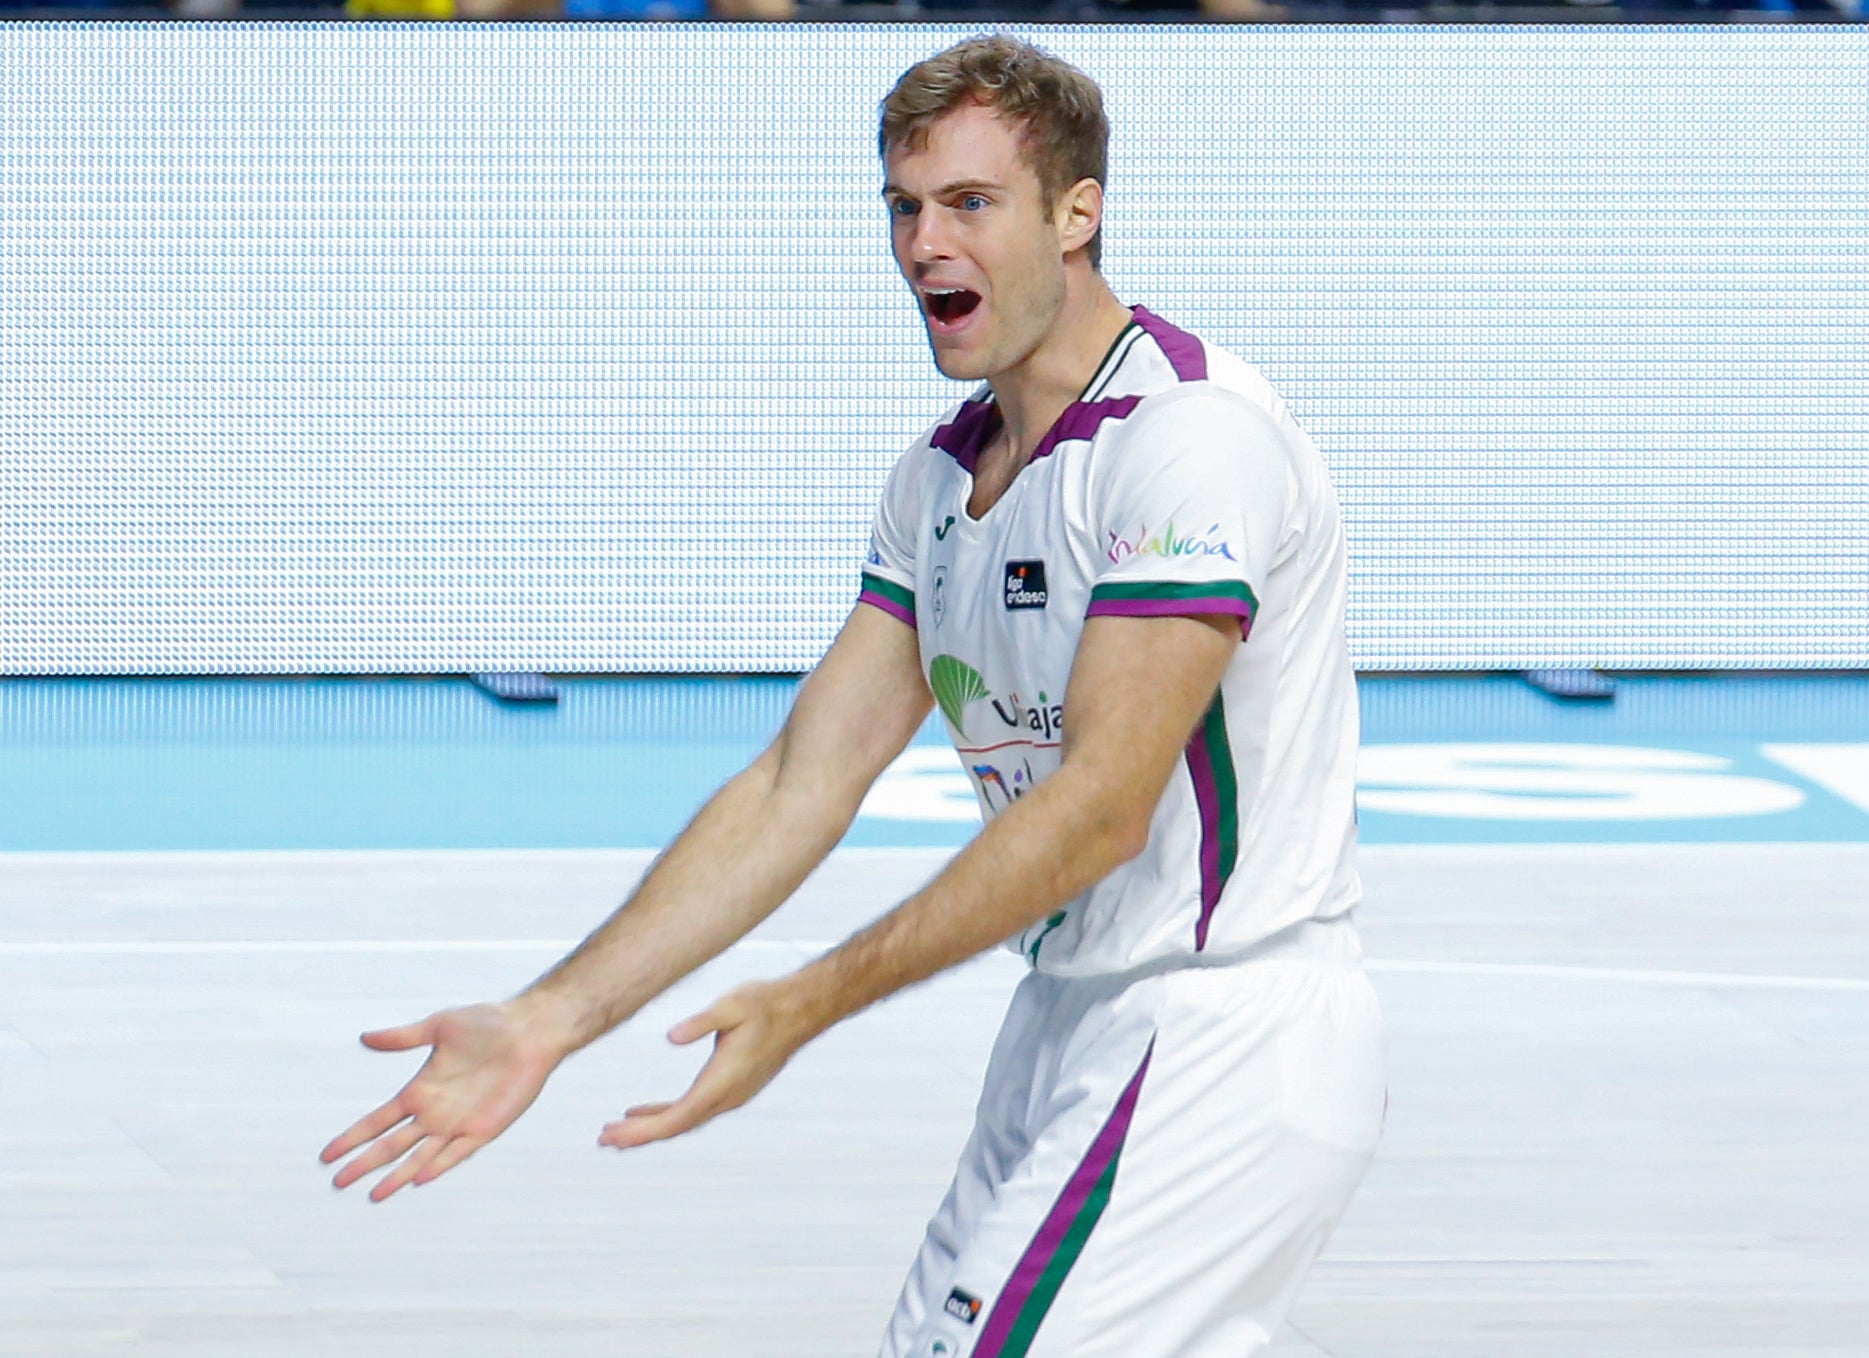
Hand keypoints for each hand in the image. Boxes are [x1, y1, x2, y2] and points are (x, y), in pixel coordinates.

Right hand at [320, 1000, 570, 1201]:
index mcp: (420, 1090)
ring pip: (419, 1156)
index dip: (353, 1137)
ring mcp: (458, 1123)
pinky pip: (457, 1153)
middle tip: (338, 1182)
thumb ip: (402, 1037)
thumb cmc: (487, 1023)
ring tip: (373, 1195)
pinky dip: (438, 1166)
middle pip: (391, 1145)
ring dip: (396, 1175)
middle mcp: (434, 1112)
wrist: (529, 1030)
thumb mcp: (438, 1026)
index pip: (377, 1120)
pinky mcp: (484, 1128)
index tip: (328, 1154)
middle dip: (364, 1163)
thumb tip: (365, 1037)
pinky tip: (419, 1179)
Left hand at [598, 980, 812, 1150]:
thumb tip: (670, 1037)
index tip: (616, 1137)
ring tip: (615, 1132)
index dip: (645, 1130)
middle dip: (639, 1135)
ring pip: (683, 1121)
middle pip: (676, 1126)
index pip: (678, 1117)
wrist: (799, 1011)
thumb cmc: (764, 1004)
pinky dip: (664, 1114)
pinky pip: (691, 1111)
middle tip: (603, 1139)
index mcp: (723, 1081)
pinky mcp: (729, 1090)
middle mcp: (727, 1097)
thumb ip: (701, 1022)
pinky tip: (642, 1111)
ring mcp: (730, 1097)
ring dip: (649, 1127)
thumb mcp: (731, 1005)